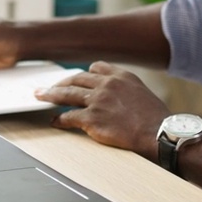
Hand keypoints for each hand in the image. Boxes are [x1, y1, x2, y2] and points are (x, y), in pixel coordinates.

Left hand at [35, 62, 169, 159]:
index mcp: (121, 76)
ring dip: (51, 95)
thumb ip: (126, 91)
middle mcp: (108, 84)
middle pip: (76, 78)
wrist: (160, 133)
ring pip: (67, 94)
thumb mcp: (143, 94)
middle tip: (49, 87)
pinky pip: (68, 116)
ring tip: (41, 97)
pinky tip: (54, 121)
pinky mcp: (92, 118)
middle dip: (60, 83)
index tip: (75, 78)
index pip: (96, 67)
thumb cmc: (156, 120)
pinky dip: (59, 119)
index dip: (83, 74)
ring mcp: (98, 100)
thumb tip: (116, 98)